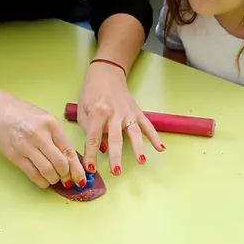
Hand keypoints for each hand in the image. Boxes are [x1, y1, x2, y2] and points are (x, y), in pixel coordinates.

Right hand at [0, 93, 85, 189]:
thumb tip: (71, 160)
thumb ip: (58, 137)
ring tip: (54, 179)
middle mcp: (39, 135)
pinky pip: (32, 174)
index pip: (68, 151)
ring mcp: (25, 146)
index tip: (80, 178)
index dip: (76, 168)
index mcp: (51, 124)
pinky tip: (44, 181)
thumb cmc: (24, 114)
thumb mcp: (45, 119)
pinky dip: (41, 181)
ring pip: (47, 171)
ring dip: (54, 179)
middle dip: (66, 176)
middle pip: (60, 163)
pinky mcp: (14, 155)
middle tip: (67, 180)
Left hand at [77, 61, 163, 175]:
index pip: (93, 137)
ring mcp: (128, 112)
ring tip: (141, 161)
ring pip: (134, 133)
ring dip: (138, 148)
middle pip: (115, 138)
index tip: (90, 168)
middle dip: (115, 155)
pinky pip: (147, 126)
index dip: (91, 154)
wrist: (106, 72)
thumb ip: (89, 130)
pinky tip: (161, 148)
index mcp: (98, 112)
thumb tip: (101, 149)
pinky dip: (154, 137)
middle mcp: (114, 113)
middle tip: (116, 171)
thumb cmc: (91, 92)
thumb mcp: (83, 110)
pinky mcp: (137, 112)